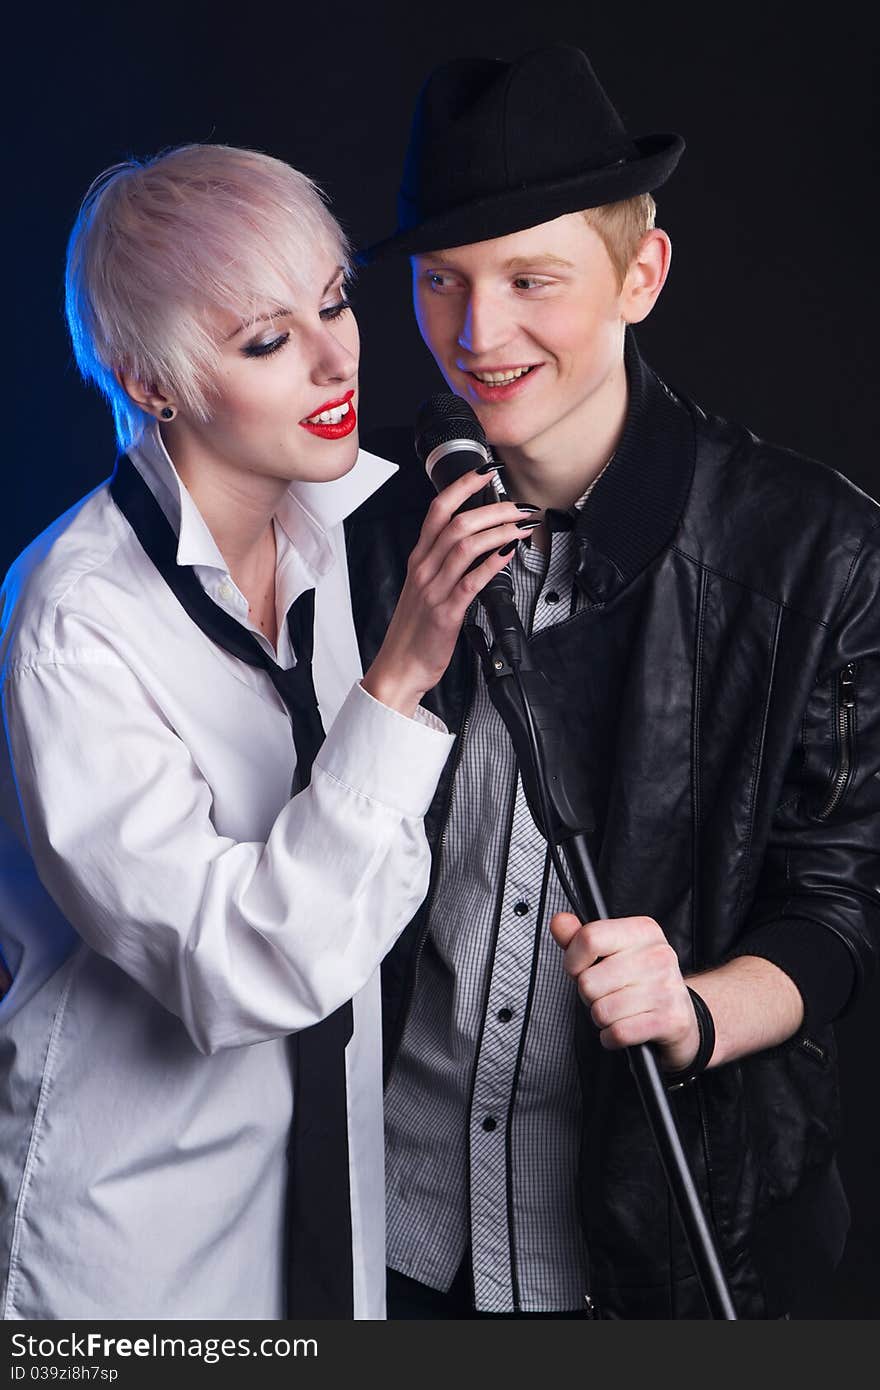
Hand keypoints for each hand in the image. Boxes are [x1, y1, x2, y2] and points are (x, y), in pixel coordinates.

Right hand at [362, 468, 538, 715]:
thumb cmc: (415, 629)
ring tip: (521, 527)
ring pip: (465, 545)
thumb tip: (476, 544)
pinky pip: (471, 581)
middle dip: (493, 508)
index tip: (486, 473)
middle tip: (518, 506)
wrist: (400, 666)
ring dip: (498, 531)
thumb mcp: (425, 587)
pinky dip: (492, 564)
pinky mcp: (446, 612)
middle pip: (458, 523)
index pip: (438, 510)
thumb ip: (444, 564)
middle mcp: (424, 568)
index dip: (462, 486)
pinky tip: (508, 554)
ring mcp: (434, 589)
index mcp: (419, 558)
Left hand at [549, 912, 700, 1071]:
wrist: (682, 1018)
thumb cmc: (640, 983)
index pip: (589, 938)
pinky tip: (625, 1028)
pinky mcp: (670, 1020)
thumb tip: (559, 922)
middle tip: (609, 994)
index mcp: (643, 931)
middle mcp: (658, 955)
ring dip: (602, 1018)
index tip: (580, 969)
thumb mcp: (611, 953)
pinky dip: (612, 1037)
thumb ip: (580, 938)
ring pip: (601, 1011)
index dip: (573, 961)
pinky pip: (617, 1033)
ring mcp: (666, 987)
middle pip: (588, 981)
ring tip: (620, 1011)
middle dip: (589, 996)